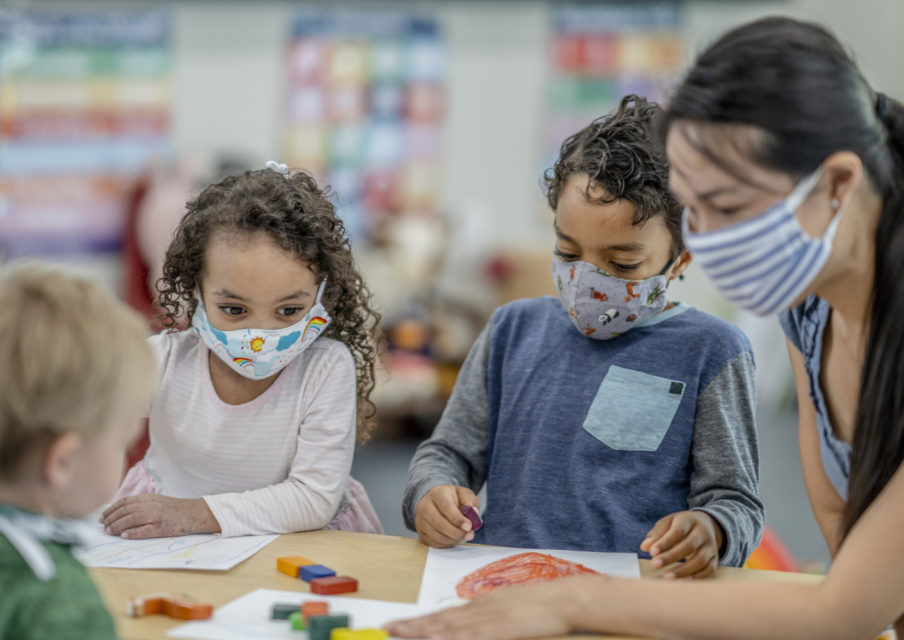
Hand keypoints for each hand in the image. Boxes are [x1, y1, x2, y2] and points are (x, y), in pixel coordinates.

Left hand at [100, 494, 219, 538]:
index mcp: (148, 498)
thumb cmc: (174, 509)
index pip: (124, 502)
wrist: (193, 513)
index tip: (102, 517)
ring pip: (132, 519)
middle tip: (104, 527)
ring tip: (110, 532)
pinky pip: (145, 530)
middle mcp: (151, 505)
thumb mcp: (157, 500)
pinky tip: (124, 536)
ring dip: (118, 526)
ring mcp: (156, 516)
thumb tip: (121, 511)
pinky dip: (133, 533)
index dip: (111, 510)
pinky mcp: (162, 527)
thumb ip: (141, 504)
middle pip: (125, 510)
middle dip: (112, 519)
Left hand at [386, 575, 596, 639]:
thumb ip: (491, 617)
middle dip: (412, 626)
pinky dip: (451, 639)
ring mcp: (489, 619)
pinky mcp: (500, 629)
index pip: (445, 615)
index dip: (420, 621)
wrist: (565, 597)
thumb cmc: (542, 605)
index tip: (399, 624)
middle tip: (387, 629)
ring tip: (400, 633)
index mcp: (482, 605)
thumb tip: (475, 627)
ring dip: (423, 632)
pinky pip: (471, 637)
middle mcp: (480, 610)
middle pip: (440, 620)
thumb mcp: (511, 609)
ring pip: (449, 628)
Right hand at [415, 485, 479, 547]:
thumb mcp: (464, 494)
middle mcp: (425, 506)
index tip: (469, 526)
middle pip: (439, 523)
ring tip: (463, 536)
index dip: (457, 519)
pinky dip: (446, 543)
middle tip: (469, 534)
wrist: (437, 501)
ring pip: (436, 535)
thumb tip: (474, 513)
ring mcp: (420, 520)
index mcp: (437, 493)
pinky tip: (453, 538)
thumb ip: (471, 502)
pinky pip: (433, 542)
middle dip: (456, 532)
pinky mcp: (420, 532)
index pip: (445, 507)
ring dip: (452, 539)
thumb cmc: (453, 498)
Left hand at [640, 510, 722, 578]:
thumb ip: (656, 534)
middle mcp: (702, 532)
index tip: (652, 553)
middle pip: (689, 545)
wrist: (706, 524)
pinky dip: (697, 577)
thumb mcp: (668, 523)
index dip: (665, 542)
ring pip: (700, 559)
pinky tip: (683, 581)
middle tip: (655, 565)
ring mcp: (710, 546)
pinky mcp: (715, 558)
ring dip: (683, 570)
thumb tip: (645, 547)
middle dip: (671, 557)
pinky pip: (709, 569)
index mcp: (689, 520)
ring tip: (667, 577)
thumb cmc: (680, 526)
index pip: (677, 531)